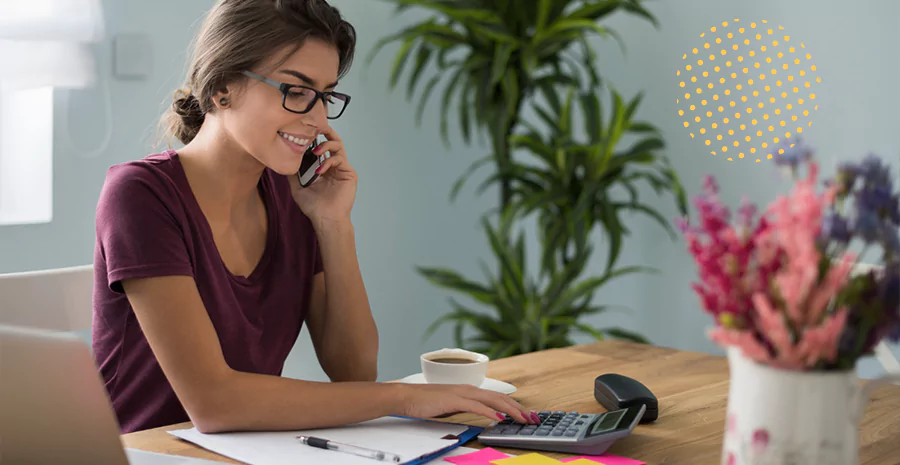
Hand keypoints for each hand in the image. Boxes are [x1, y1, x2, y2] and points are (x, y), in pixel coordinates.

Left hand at [290, 125, 356, 224]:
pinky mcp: (349, 174)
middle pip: (333, 140)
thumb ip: (293, 172)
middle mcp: (334, 166)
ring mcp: (342, 169)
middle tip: (315, 127)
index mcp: (324, 167)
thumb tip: (283, 159)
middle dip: (325, 131)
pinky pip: (340, 159)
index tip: (303, 132)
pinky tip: (320, 170)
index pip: (321, 146)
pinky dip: (328, 161)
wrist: (325, 220)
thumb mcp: (297, 186)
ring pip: (338, 146)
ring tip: (315, 151)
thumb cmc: (314, 207)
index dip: (314, 138)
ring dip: (325, 144)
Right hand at [396, 384, 539, 424]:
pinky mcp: (454, 400)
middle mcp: (469, 389)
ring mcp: (463, 393)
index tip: (527, 415)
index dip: (515, 406)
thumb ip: (468, 408)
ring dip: (511, 410)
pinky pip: (476, 406)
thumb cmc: (426, 402)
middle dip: (519, 408)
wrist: (407, 397)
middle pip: (501, 397)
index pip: (498, 397)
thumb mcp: (452, 406)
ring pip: (493, 400)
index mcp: (470, 391)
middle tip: (534, 418)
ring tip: (524, 419)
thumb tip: (483, 415)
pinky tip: (499, 417)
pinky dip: (490, 411)